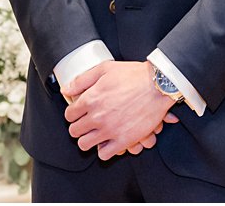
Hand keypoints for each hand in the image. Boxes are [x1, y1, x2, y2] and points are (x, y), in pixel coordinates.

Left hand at [64, 61, 179, 159]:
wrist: (158, 86)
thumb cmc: (134, 75)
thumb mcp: (105, 69)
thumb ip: (82, 80)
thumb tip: (66, 90)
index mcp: (91, 99)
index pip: (69, 115)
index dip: (73, 114)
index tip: (79, 113)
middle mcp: (98, 116)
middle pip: (74, 131)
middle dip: (79, 127)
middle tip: (86, 123)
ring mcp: (110, 130)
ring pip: (85, 145)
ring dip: (88, 140)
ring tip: (95, 134)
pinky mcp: (124, 140)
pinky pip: (104, 154)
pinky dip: (104, 150)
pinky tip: (108, 141)